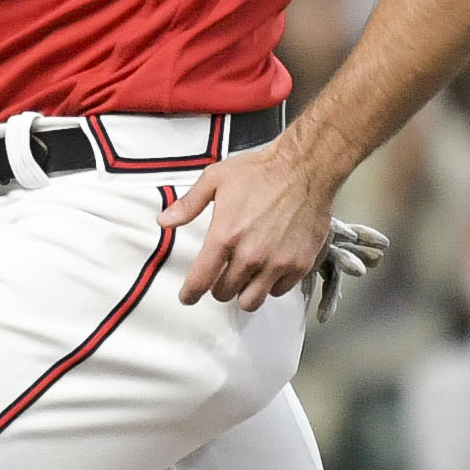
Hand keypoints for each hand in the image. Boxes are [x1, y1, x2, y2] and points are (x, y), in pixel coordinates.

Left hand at [161, 136, 338, 307]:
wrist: (305, 168)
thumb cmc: (262, 171)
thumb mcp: (214, 179)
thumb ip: (188, 204)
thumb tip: (165, 220)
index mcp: (225, 236)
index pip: (200, 280)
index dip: (190, 293)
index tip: (188, 296)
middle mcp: (250, 255)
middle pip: (224, 293)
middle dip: (218, 287)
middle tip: (221, 276)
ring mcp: (276, 262)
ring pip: (251, 301)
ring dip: (243, 292)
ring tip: (244, 280)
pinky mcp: (299, 264)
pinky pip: (279, 291)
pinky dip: (271, 285)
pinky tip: (268, 271)